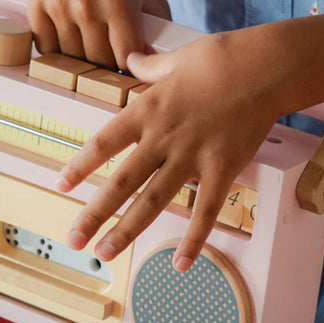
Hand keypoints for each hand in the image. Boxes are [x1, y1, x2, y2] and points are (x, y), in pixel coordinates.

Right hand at [27, 0, 169, 70]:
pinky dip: (56, 49)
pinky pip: (44, 46)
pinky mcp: (36, 2)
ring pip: (70, 57)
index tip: (128, 63)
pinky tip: (68, 36)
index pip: (124, 58)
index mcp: (120, 3)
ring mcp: (59, 4)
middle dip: (106, 62)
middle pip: (96, 61)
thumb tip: (154, 66)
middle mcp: (87, 4)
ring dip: (80, 56)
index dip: (128, 66)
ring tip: (89, 41)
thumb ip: (159, 29)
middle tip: (108, 51)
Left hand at [54, 29, 283, 271]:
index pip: (103, 144)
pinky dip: (193, 239)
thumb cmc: (218, 57)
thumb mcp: (174, 59)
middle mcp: (161, 138)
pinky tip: (180, 265)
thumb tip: (132, 57)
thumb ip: (148, 66)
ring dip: (127, 230)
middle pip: (121, 183)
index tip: (60, 185)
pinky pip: (204, 210)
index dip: (80, 167)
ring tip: (105, 253)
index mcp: (145, 111)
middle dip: (94, 214)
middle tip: (73, 240)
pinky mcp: (222, 169)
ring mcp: (191, 157)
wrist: (263, 66)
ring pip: (153, 202)